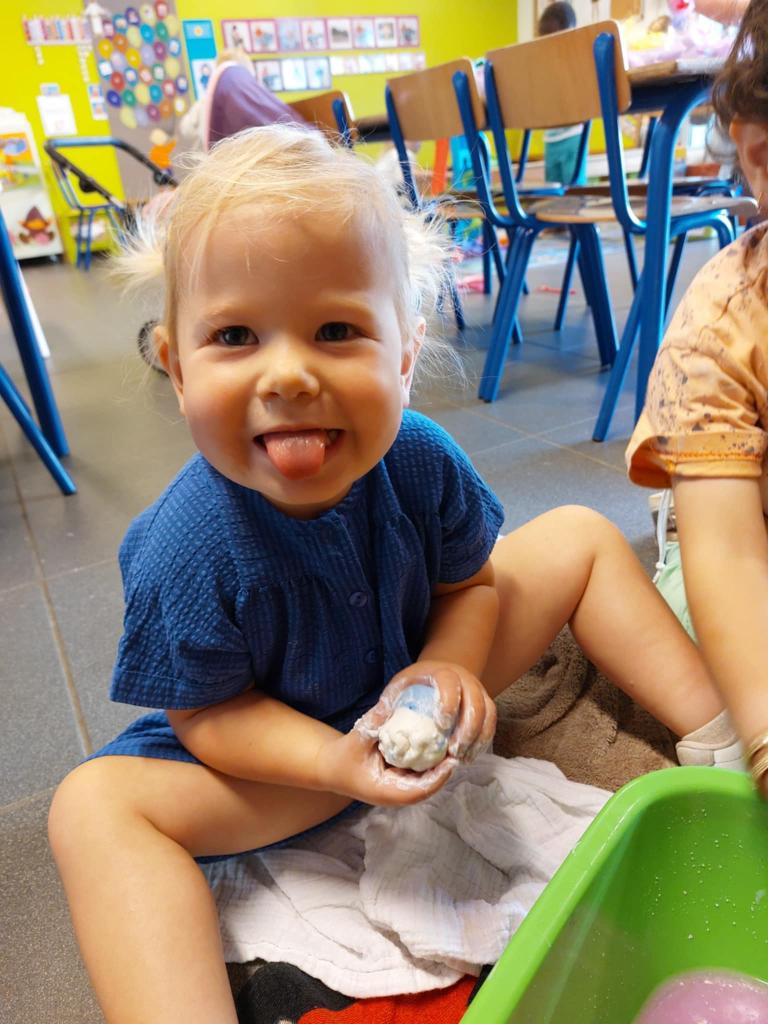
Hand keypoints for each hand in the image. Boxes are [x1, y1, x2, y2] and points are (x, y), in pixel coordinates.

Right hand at [314, 725, 456, 806]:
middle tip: (459, 749)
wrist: (329, 767)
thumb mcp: (357, 738)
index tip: (451, 761)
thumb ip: (374, 723)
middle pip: (427, 787)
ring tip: (454, 747)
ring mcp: (397, 789)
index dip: (437, 778)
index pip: (418, 790)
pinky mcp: (397, 780)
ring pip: (425, 782)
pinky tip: (439, 745)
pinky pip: (418, 774)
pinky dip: (429, 763)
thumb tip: (390, 704)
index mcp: (386, 791)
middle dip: (444, 771)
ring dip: (439, 767)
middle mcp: (395, 794)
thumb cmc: (342, 757)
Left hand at [358, 661, 497, 763]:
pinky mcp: (486, 702)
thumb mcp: (397, 690)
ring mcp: (478, 689)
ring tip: (463, 759)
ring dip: (478, 737)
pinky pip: (491, 722)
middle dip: (468, 728)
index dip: (448, 703)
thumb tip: (373, 727)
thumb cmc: (413, 686)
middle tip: (454, 751)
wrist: (438, 674)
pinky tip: (470, 756)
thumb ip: (386, 707)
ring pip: (488, 713)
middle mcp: (464, 677)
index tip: (441, 725)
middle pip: (476, 700)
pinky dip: (484, 740)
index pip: (449, 683)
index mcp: (441, 671)